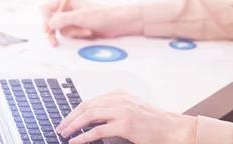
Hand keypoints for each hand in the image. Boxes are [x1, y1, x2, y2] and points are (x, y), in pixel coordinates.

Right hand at [42, 0, 143, 45]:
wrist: (119, 23)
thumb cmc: (103, 15)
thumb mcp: (81, 17)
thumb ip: (63, 19)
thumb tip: (49, 23)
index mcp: (68, 0)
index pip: (46, 8)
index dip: (45, 20)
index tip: (47, 30)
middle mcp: (68, 8)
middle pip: (52, 21)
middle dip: (58, 30)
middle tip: (54, 42)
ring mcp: (73, 18)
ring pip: (62, 29)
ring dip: (73, 33)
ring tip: (86, 30)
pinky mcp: (79, 27)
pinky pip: (70, 34)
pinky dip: (77, 35)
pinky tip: (88, 33)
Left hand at [55, 89, 196, 143]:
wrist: (171, 127)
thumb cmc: (154, 121)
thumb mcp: (133, 108)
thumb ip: (115, 109)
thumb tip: (94, 118)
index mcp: (120, 94)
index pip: (91, 100)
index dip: (76, 110)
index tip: (67, 119)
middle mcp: (120, 99)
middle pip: (87, 106)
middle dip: (70, 117)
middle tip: (61, 127)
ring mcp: (122, 111)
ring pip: (89, 115)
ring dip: (73, 125)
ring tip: (65, 134)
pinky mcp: (125, 125)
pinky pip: (98, 131)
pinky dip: (83, 137)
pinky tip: (75, 141)